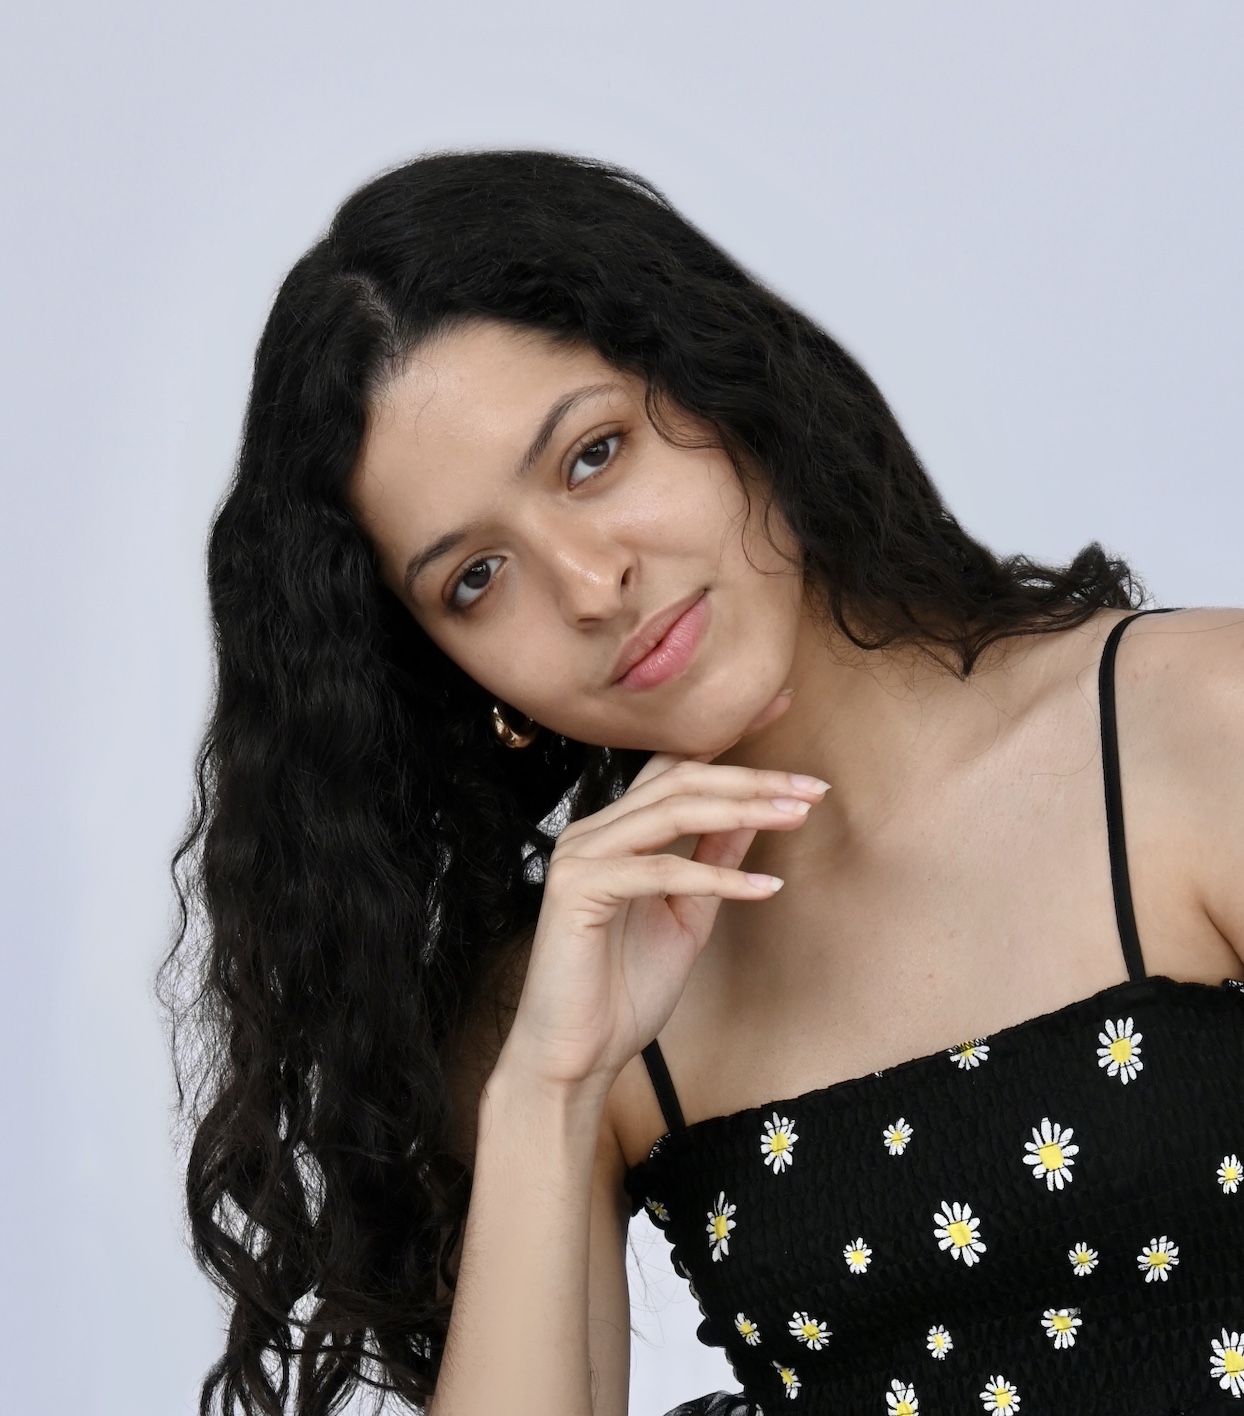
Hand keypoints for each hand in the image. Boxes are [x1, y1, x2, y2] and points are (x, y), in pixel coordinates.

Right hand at [498, 729, 827, 1091]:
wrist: (575, 1056)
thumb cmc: (623, 990)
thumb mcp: (687, 917)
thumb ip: (713, 862)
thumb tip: (753, 817)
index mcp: (616, 831)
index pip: (673, 765)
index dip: (728, 735)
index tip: (780, 706)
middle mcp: (593, 831)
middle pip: (680, 780)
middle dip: (752, 779)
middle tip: (812, 786)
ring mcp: (580, 856)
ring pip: (670, 811)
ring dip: (742, 811)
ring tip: (798, 817)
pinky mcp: (578, 890)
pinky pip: (659, 870)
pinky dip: (718, 877)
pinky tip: (766, 887)